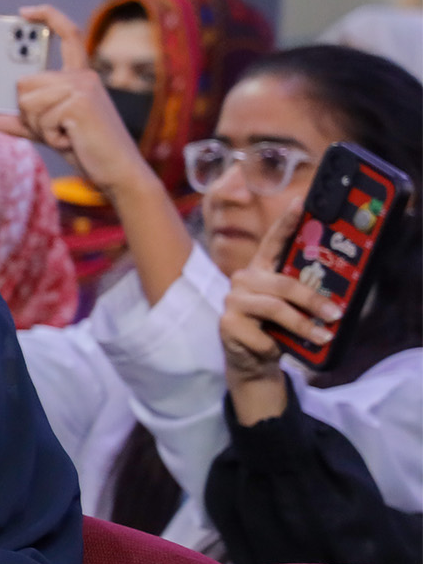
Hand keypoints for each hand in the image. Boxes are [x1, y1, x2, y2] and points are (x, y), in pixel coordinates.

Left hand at [0, 6, 155, 196]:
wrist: (117, 171)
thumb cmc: (86, 149)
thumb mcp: (47, 132)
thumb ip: (20, 123)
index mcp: (79, 76)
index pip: (67, 35)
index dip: (47, 16)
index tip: (24, 11)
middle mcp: (83, 76)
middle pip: (24, 83)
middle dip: (29, 113)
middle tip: (57, 129)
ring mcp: (83, 86)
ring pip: (27, 102)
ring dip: (40, 127)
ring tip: (66, 135)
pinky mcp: (80, 102)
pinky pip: (40, 118)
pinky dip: (49, 136)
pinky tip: (71, 139)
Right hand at [221, 201, 339, 424]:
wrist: (251, 360)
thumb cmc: (275, 330)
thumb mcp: (291, 310)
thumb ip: (302, 297)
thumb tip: (336, 297)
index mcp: (261, 270)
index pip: (272, 242)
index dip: (286, 222)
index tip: (301, 203)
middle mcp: (244, 280)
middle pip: (283, 283)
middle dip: (313, 299)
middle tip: (334, 313)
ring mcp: (232, 300)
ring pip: (275, 307)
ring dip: (302, 325)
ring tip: (322, 336)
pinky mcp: (226, 323)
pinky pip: (261, 333)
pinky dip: (275, 345)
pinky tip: (276, 348)